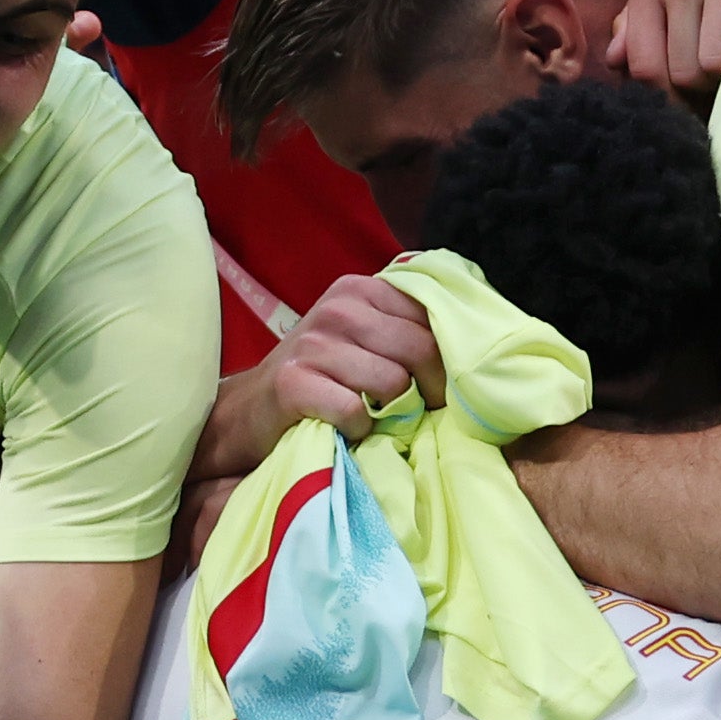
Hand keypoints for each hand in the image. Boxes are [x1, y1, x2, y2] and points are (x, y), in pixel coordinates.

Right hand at [220, 272, 445, 451]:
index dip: (448, 359)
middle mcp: (338, 307)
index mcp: (361, 289)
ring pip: (392, 383)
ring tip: (375, 418)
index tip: (440, 387)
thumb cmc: (321, 378)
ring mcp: (313, 343)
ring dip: (392, 413)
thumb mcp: (362, 338)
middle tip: (419, 413)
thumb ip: (406, 328)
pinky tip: (346, 429)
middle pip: (420, 350)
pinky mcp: (293, 382)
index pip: (432, 316)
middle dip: (430, 391)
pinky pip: (355, 411)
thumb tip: (472, 347)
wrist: (249, 410)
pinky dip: (358, 430)